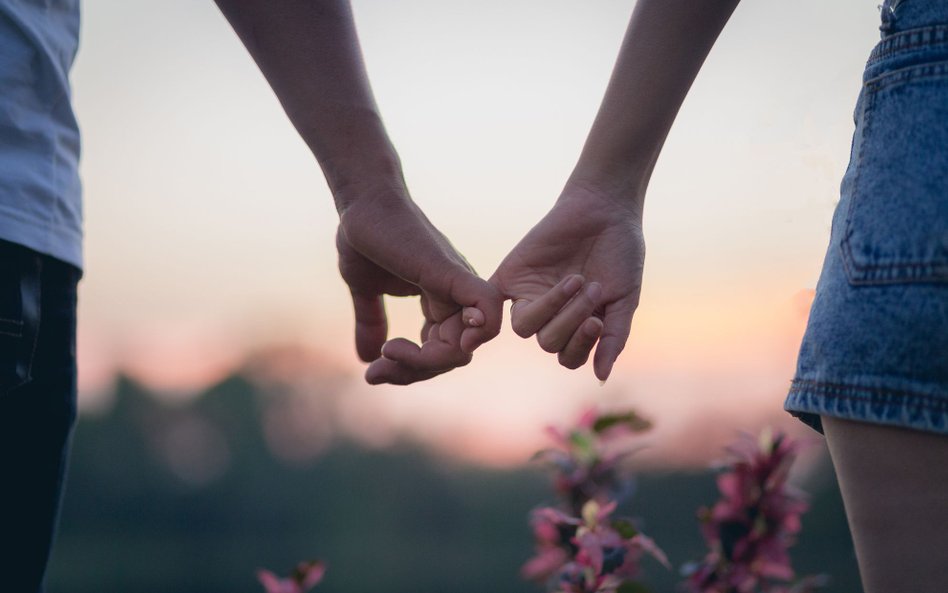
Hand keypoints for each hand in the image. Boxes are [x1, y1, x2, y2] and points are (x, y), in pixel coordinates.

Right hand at [337, 192, 501, 384]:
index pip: (441, 353)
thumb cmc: (365, 237)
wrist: (361, 202)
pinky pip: (486, 308)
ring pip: (466, 346)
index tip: (374, 371)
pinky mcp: (453, 272)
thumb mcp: (366, 290)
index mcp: (440, 302)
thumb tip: (366, 359)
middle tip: (377, 372)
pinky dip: (475, 332)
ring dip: (425, 362)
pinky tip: (430, 345)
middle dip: (414, 372)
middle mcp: (455, 297)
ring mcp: (457, 285)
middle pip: (454, 357)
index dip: (410, 370)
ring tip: (387, 353)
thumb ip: (372, 323)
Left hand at [490, 183, 644, 380]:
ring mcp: (528, 297)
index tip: (598, 321)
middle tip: (592, 288)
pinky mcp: (510, 276)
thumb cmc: (620, 253)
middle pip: (548, 342)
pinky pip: (491, 301)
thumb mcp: (624, 297)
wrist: (604, 209)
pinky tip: (498, 315)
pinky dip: (485, 312)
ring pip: (524, 328)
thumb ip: (614, 337)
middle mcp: (551, 316)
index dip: (581, 345)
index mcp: (577, 326)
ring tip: (576, 280)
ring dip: (552, 308)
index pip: (569, 356)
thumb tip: (600, 378)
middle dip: (572, 320)